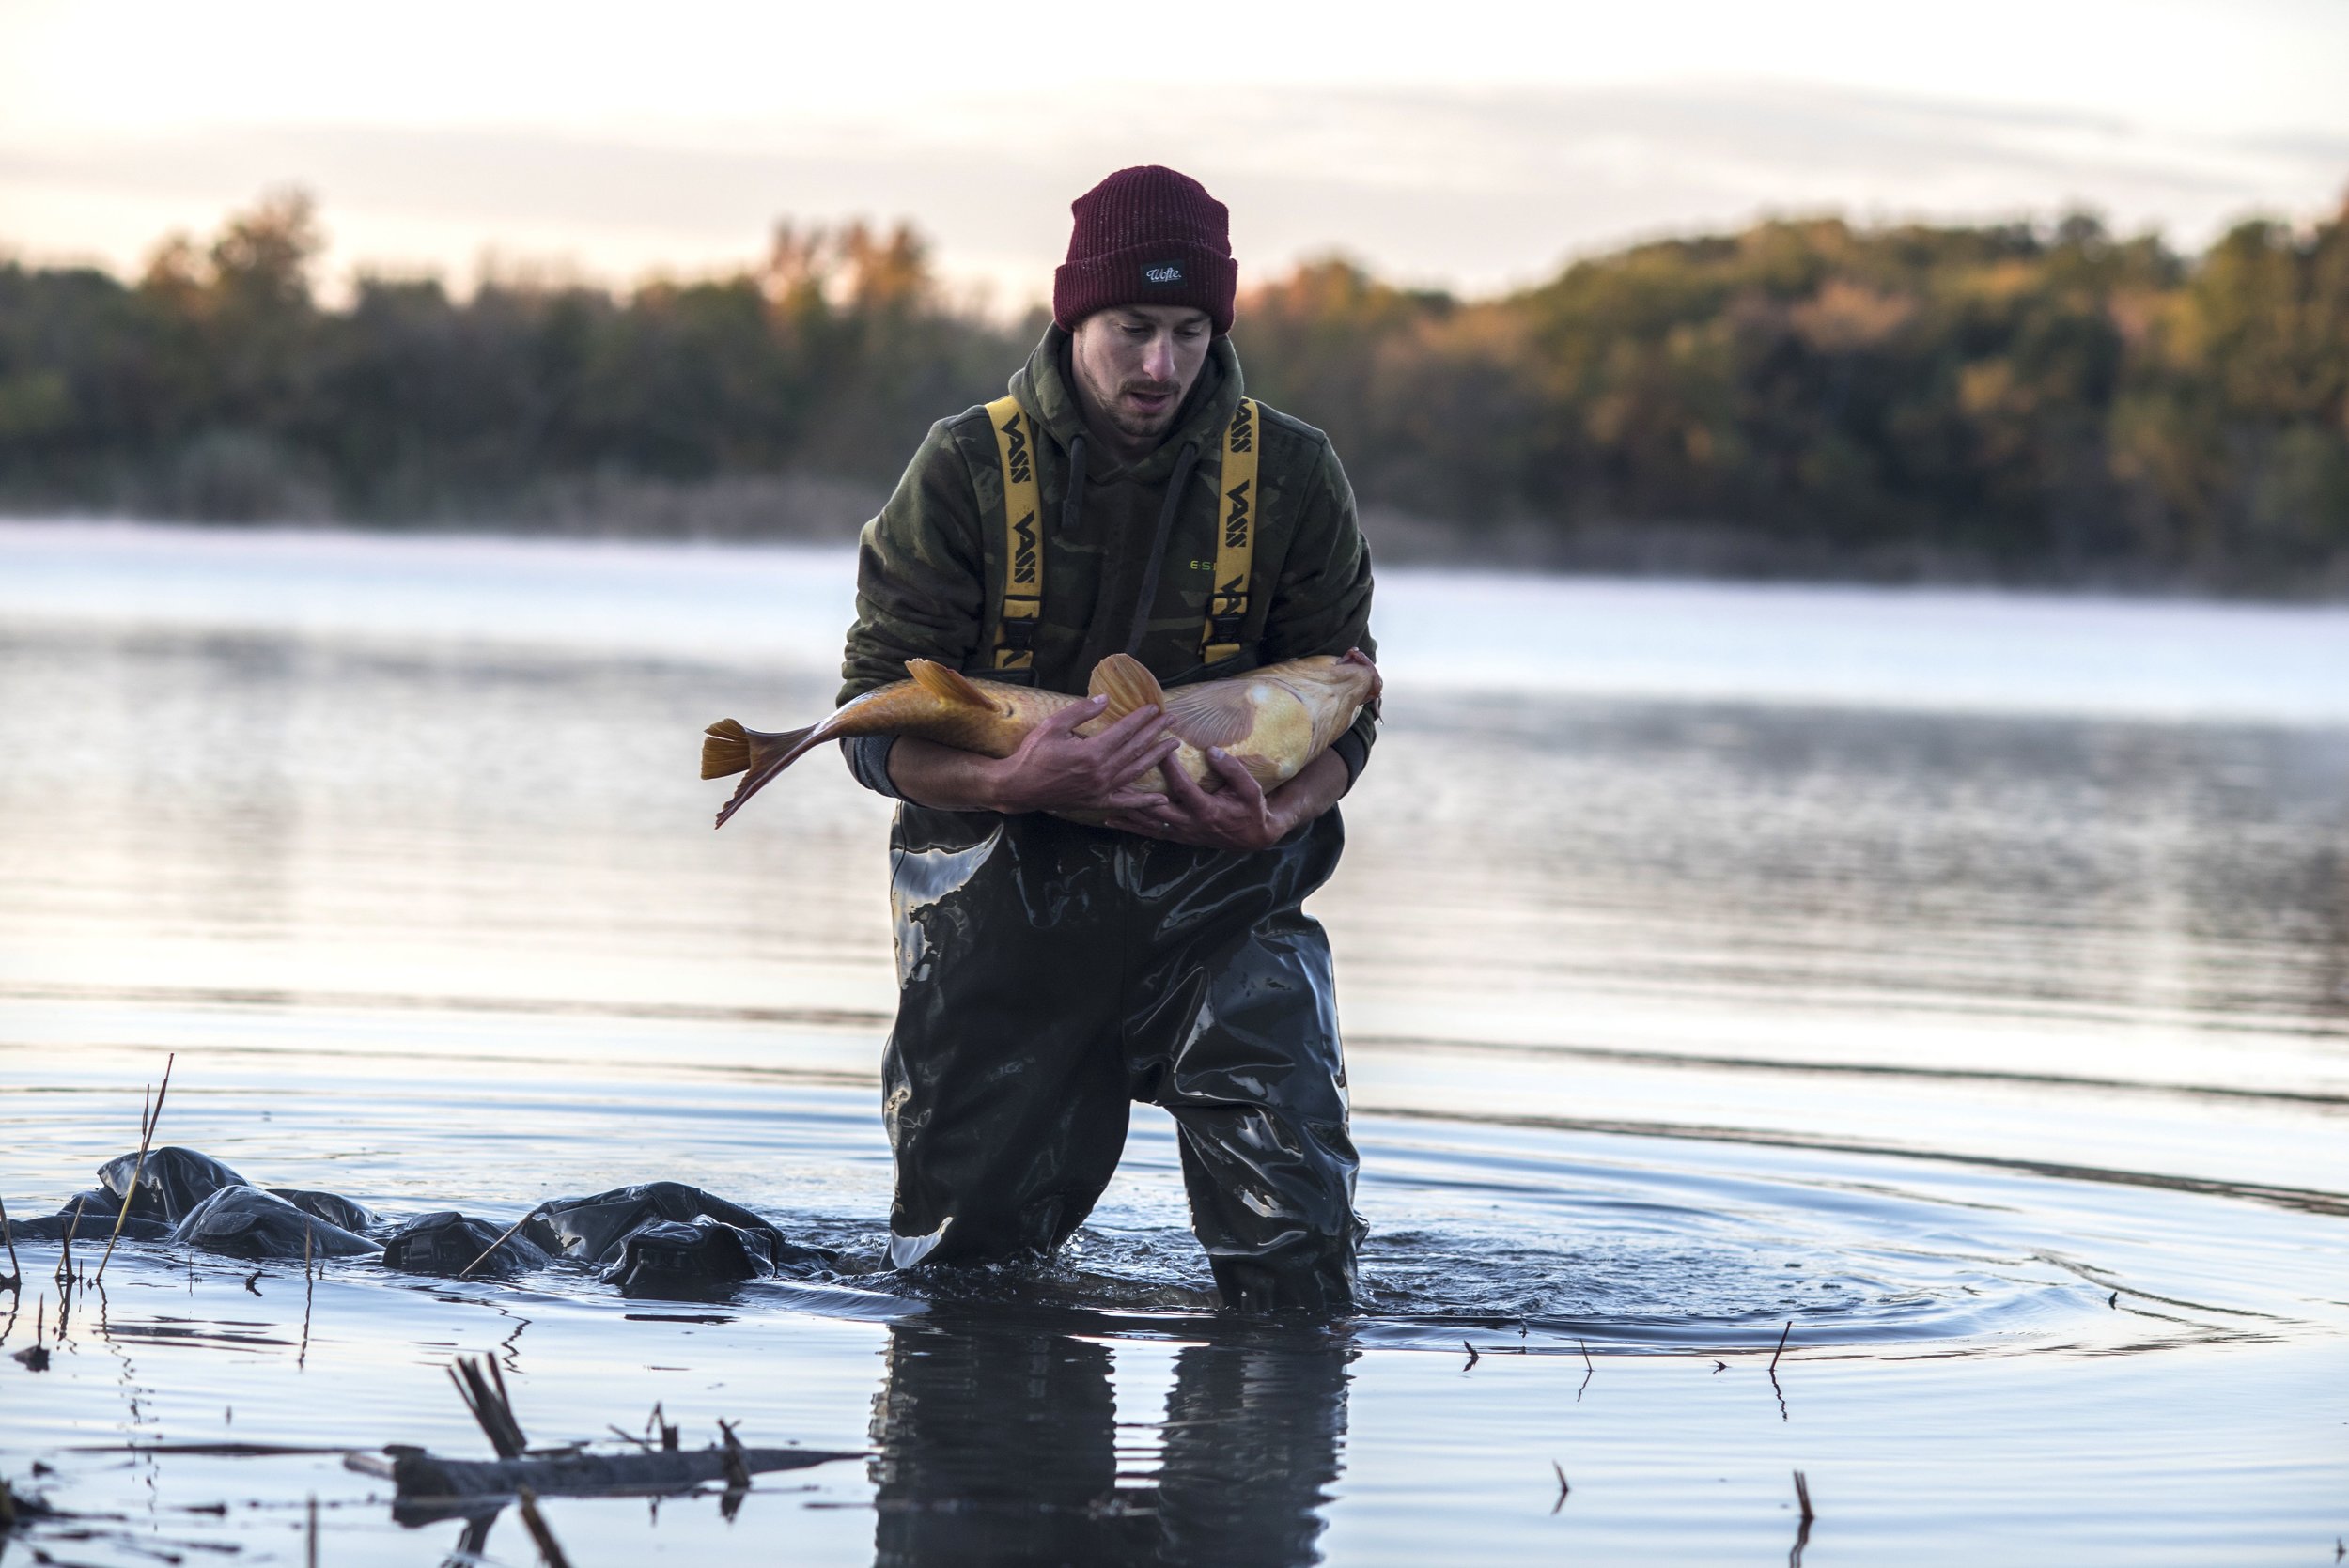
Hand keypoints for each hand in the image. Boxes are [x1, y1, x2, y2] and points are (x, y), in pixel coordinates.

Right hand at [979, 695, 1178, 815]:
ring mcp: (1101, 790)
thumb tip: (1106, 699)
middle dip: (1156, 732)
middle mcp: (1101, 773)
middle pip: (1135, 749)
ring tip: (1173, 745)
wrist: (1020, 787)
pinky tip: (1161, 799)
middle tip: (1172, 720)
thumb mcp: (1053, 726)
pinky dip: (1144, 801)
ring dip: (1156, 757)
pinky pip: (1126, 802)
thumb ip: (1081, 711)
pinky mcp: (1098, 802)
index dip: (1141, 719)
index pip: (1124, 731)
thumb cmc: (1034, 754)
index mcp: (1091, 752)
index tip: (1155, 708)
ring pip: (1136, 771)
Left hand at [1101, 745, 1290, 851]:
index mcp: (1206, 811)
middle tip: (1115, 776)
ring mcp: (1180, 833)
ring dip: (1125, 810)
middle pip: (1155, 808)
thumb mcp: (1250, 789)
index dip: (1170, 767)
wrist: (1253, 837)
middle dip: (1135, 792)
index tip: (1160, 745)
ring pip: (1147, 822)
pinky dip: (1130, 826)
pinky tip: (1110, 820)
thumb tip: (1211, 751)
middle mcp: (1189, 824)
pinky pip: (1149, 832)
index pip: (1182, 787)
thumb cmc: (1252, 809)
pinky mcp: (1176, 836)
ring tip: (1102, 798)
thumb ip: (1232, 770)